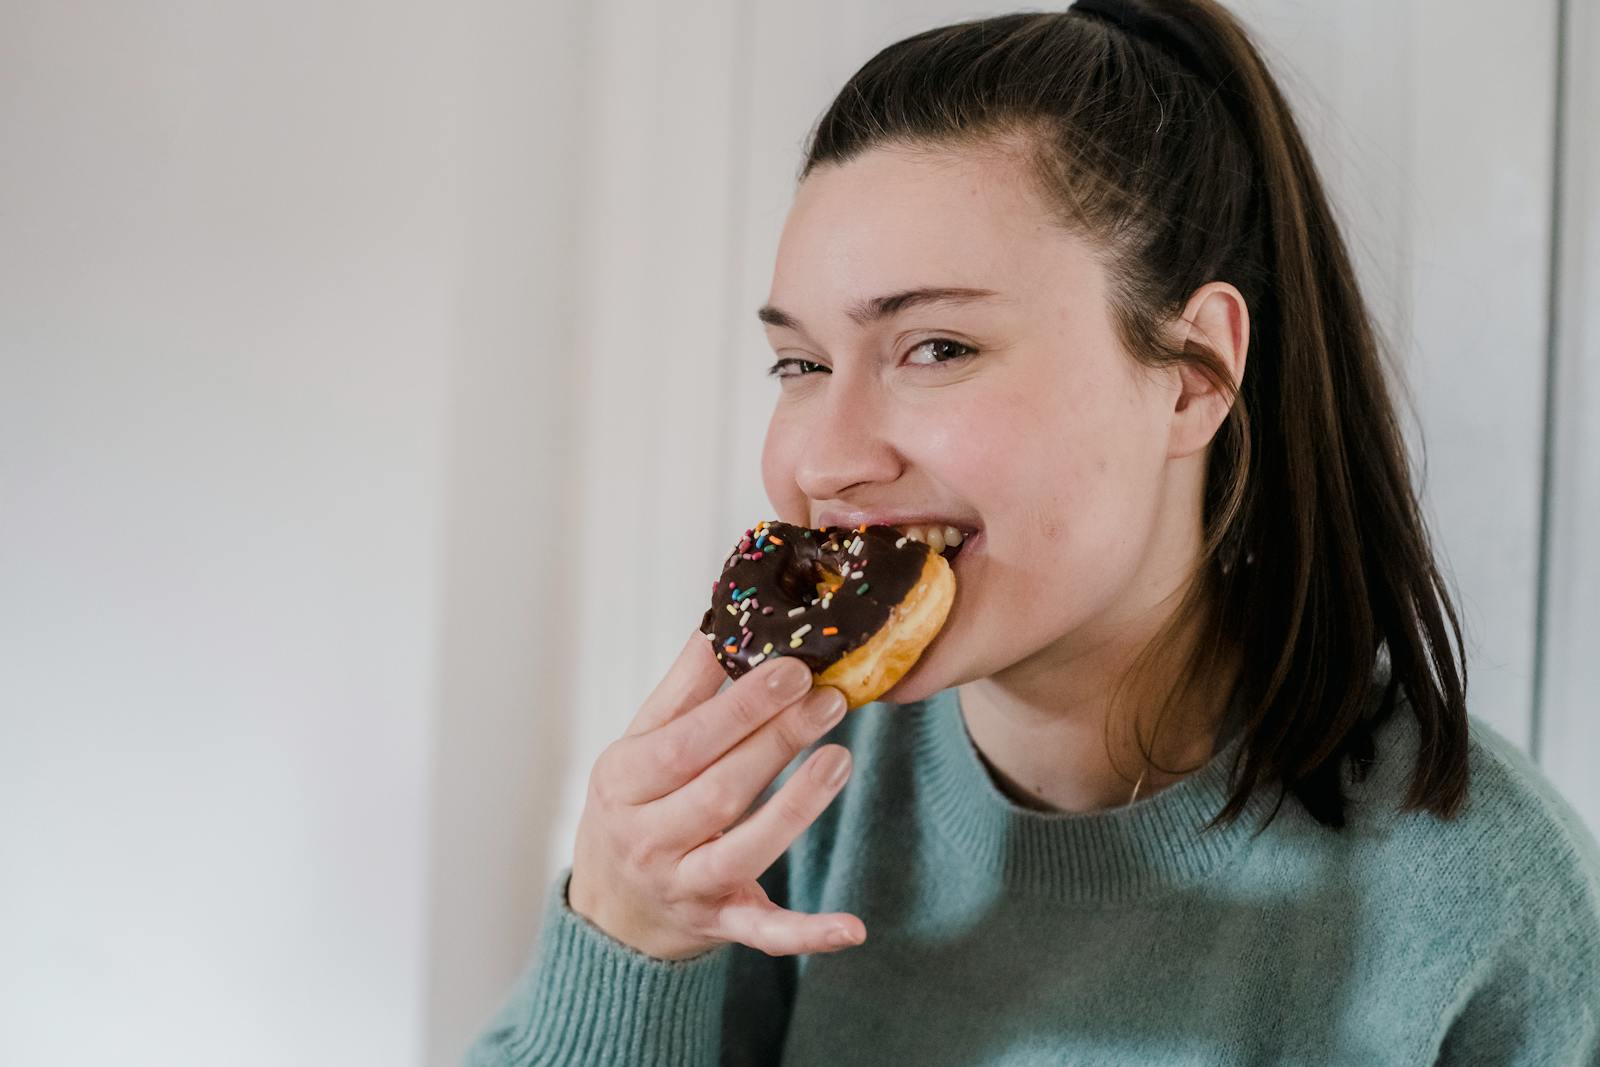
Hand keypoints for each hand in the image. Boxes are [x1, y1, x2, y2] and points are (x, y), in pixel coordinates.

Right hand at [566, 630, 862, 960]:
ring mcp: (683, 886)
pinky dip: (808, 933)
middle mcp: (646, 839)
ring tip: (842, 758)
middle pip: (718, 790)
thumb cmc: (635, 804)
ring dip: (797, 807)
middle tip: (830, 698)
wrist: (611, 909)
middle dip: (777, 741)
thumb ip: (684, 689)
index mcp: (622, 782)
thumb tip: (724, 618)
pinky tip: (853, 926)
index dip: (740, 706)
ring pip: (744, 850)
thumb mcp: (639, 744)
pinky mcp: (720, 924)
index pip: (683, 741)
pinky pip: (765, 933)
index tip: (792, 667)